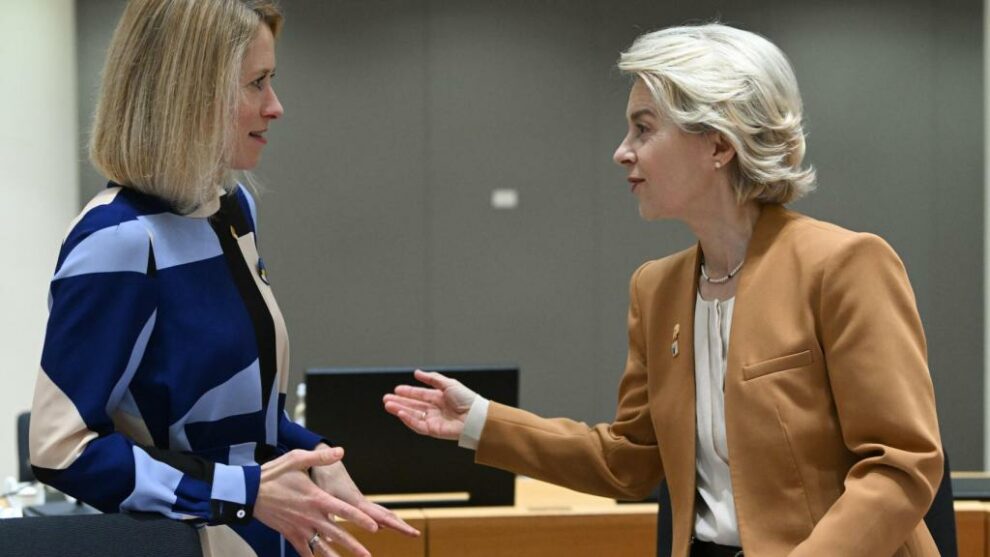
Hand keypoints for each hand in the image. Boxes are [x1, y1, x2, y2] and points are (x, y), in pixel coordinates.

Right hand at [253, 447, 375, 556]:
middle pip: (337, 533)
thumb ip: (321, 457)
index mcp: (316, 498)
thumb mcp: (297, 459)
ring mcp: (299, 527)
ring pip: (321, 546)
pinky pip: (303, 550)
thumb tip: (341, 451)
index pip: (344, 511)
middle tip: (367, 555)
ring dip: (335, 556)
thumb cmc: (274, 474)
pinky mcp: (289, 534)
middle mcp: (310, 516)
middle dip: (353, 546)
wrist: (249, 491)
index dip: (360, 520)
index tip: (374, 528)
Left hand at [310, 445, 419, 537]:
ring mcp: (360, 500)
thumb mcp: (322, 497)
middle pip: (386, 514)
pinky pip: (373, 510)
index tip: (409, 530)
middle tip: (415, 534)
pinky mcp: (355, 500)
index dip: (394, 524)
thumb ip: (328, 516)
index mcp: (357, 502)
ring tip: (407, 530)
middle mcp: (362, 502)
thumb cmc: (322, 477)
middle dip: (401, 525)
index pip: (380, 516)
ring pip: (382, 512)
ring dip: (394, 521)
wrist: (324, 460)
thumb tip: (327, 538)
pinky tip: (383, 526)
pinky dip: (383, 518)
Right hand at [382, 369, 477, 439]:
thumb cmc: (466, 399)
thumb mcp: (448, 384)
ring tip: (388, 405)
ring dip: (400, 410)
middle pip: (413, 405)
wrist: (475, 416)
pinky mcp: (433, 430)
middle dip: (400, 401)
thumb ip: (432, 379)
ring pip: (412, 415)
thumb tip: (417, 372)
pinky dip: (408, 419)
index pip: (420, 395)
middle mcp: (435, 409)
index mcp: (439, 398)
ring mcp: (433, 420)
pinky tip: (400, 413)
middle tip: (386, 398)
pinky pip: (418, 425)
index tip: (396, 389)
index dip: (408, 392)